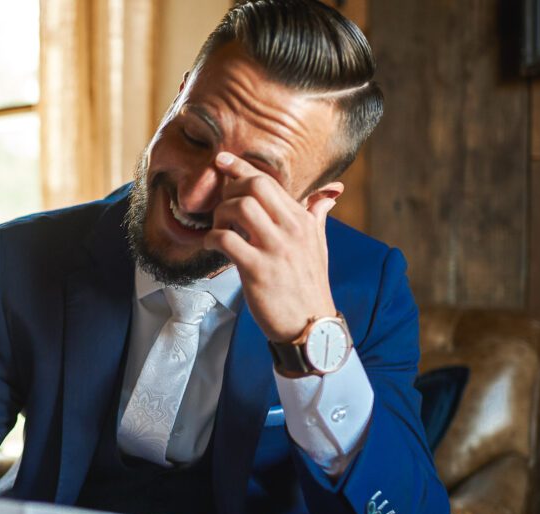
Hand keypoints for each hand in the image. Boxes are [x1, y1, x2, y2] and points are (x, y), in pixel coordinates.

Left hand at [202, 152, 338, 341]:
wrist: (311, 326)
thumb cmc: (310, 285)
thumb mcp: (319, 246)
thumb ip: (317, 216)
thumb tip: (328, 194)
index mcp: (303, 220)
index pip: (269, 181)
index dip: (241, 167)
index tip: (222, 161)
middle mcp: (291, 229)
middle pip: (255, 186)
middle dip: (230, 189)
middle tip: (221, 207)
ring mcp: (275, 249)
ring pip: (240, 207)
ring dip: (220, 214)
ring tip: (219, 229)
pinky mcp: (258, 270)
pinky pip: (227, 240)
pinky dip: (212, 239)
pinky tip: (211, 246)